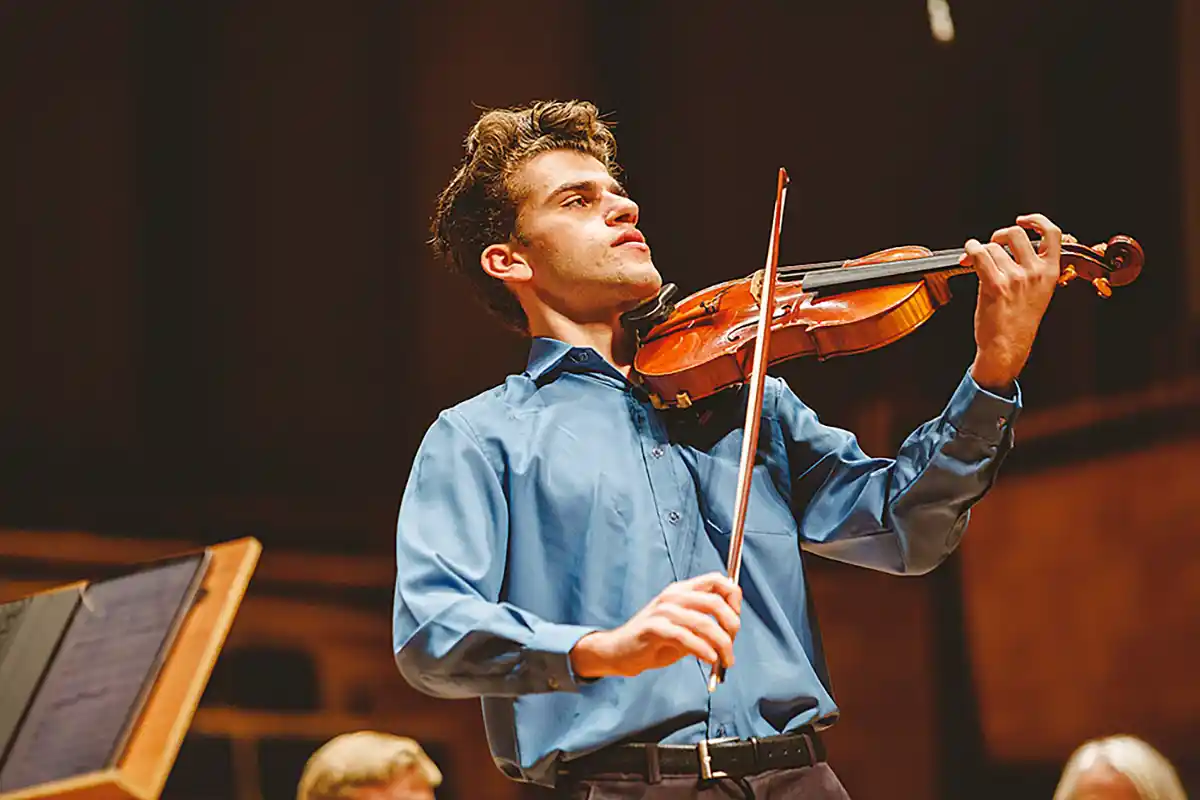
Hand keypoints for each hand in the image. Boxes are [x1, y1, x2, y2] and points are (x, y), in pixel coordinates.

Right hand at [569, 572, 741, 678]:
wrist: (618, 651)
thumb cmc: (653, 641)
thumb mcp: (683, 628)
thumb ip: (704, 623)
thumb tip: (732, 630)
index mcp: (681, 591)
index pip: (717, 580)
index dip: (733, 597)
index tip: (736, 619)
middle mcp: (673, 596)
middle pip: (715, 602)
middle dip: (731, 625)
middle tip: (732, 645)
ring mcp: (662, 611)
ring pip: (704, 622)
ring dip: (721, 644)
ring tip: (725, 660)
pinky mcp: (653, 629)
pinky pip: (686, 637)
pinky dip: (703, 650)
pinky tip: (710, 660)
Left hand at [960, 213, 1062, 392]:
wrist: (1007, 346)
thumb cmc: (1019, 321)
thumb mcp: (1038, 291)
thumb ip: (1031, 267)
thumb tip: (1007, 246)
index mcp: (1050, 272)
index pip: (1052, 233)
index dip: (1036, 220)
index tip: (1023, 220)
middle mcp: (1035, 272)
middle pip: (1015, 233)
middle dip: (998, 236)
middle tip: (992, 246)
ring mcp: (1016, 278)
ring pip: (992, 247)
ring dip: (980, 253)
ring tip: (977, 265)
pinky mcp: (995, 284)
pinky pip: (979, 254)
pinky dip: (970, 250)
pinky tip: (967, 257)